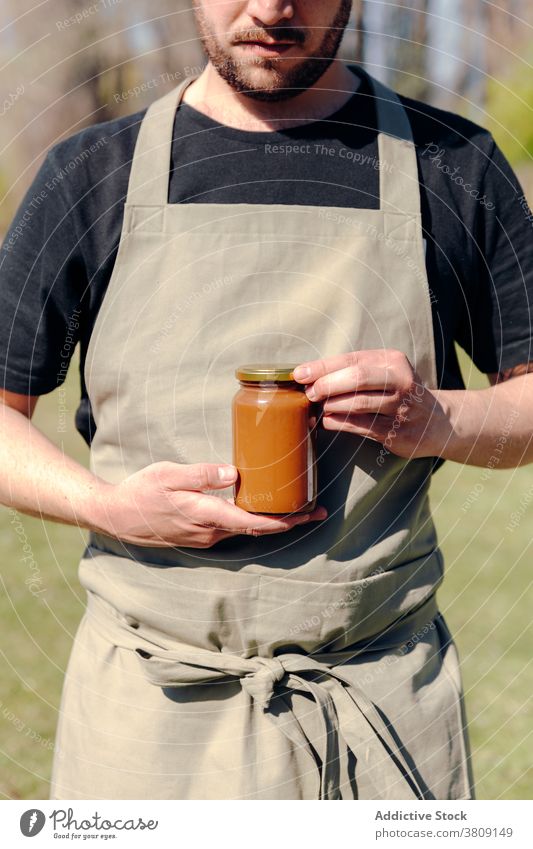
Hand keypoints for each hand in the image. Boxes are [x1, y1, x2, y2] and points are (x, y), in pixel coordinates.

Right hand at [97, 461, 326, 547]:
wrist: (115, 516)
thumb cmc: (141, 492)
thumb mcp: (168, 475)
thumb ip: (201, 474)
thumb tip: (234, 473)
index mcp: (207, 516)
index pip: (256, 522)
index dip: (286, 520)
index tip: (311, 514)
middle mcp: (211, 532)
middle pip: (258, 528)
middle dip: (289, 520)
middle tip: (316, 510)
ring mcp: (205, 537)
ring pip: (246, 529)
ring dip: (271, 520)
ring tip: (294, 506)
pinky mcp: (199, 535)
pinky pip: (232, 528)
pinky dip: (251, 520)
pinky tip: (257, 507)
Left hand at [293, 349, 449, 459]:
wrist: (435, 422)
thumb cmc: (397, 392)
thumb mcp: (383, 373)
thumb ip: (352, 372)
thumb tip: (309, 376)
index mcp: (393, 362)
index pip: (352, 360)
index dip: (322, 367)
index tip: (299, 374)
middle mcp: (401, 381)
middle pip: (357, 378)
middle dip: (326, 385)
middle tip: (309, 393)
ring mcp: (401, 408)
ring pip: (359, 403)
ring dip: (332, 405)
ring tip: (319, 406)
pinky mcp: (397, 432)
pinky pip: (361, 426)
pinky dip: (339, 422)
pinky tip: (327, 421)